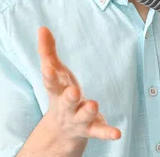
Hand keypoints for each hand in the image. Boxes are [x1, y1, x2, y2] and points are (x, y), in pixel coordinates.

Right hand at [38, 26, 121, 143]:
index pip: (50, 83)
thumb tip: (42, 27)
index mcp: (56, 91)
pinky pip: (100, 131)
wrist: (62, 129)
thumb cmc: (60, 91)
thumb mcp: (54, 72)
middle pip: (66, 102)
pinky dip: (107, 132)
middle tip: (73, 91)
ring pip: (83, 116)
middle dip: (69, 97)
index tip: (48, 68)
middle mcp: (66, 106)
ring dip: (88, 111)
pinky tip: (117, 133)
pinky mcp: (92, 128)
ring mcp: (79, 119)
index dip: (49, 75)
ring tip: (94, 105)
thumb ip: (48, 51)